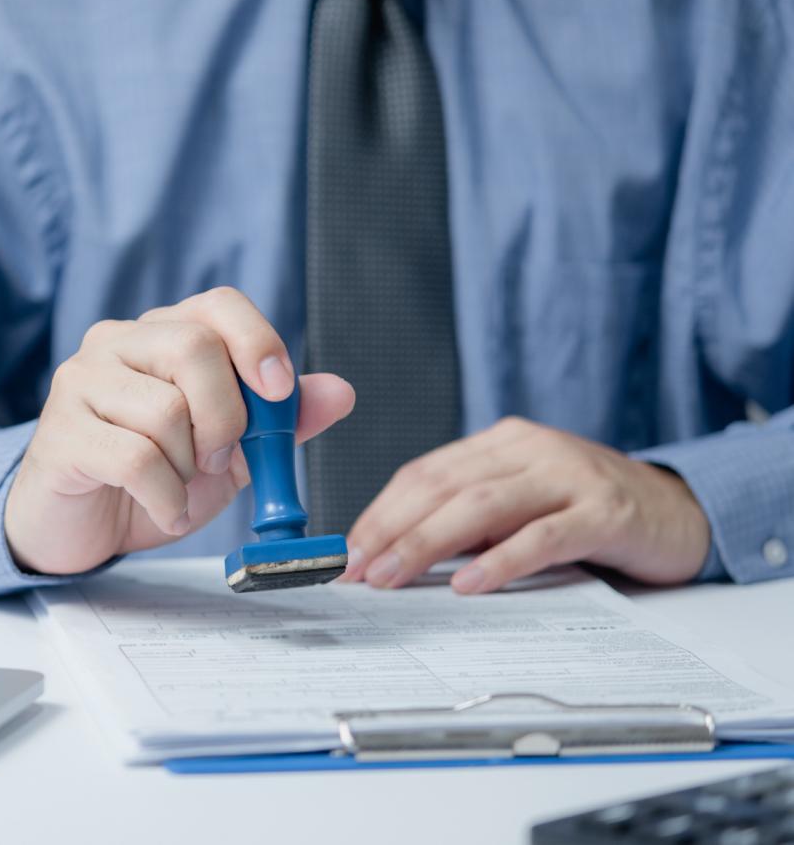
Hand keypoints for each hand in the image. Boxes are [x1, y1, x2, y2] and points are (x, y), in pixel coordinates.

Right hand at [5, 287, 354, 575]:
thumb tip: (340, 392)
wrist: (81, 527)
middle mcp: (115, 344)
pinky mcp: (60, 435)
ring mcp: (80, 384)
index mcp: (160, 335)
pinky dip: (166, 498)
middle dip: (227, 416)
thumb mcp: (229, 453)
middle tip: (220, 459)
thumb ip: (280, 423)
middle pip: (193, 347)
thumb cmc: (152, 479)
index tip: (279, 391)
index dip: (257, 341)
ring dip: (190, 468)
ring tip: (179, 488)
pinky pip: (134, 459)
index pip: (218, 305)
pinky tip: (165, 511)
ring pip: (165, 410)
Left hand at [340, 417, 710, 593]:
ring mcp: (569, 475)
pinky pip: (542, 535)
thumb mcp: (520, 505)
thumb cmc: (587, 512)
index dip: (380, 512)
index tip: (346, 551)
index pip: (424, 472)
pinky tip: (469, 583)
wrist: (681, 511)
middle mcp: (530, 449)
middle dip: (391, 529)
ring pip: (482, 505)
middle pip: (443, 485)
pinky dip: (500, 560)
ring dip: (428, 543)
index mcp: (501, 443)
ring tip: (392, 576)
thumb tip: (393, 556)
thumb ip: (468, 521)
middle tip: (355, 569)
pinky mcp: (604, 511)